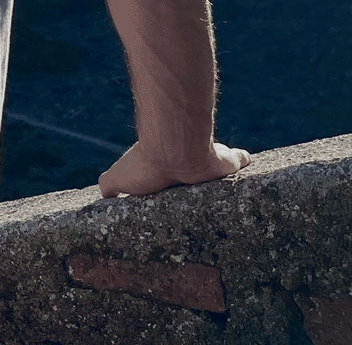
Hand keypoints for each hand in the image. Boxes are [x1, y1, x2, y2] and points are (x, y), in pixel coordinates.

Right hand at [98, 141, 249, 197]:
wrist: (175, 151)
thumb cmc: (147, 166)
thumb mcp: (116, 180)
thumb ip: (109, 186)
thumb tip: (103, 199)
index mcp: (162, 170)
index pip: (164, 177)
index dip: (166, 184)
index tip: (171, 196)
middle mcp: (184, 165)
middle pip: (192, 175)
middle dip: (196, 183)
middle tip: (202, 198)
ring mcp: (205, 163)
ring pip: (215, 168)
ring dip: (220, 174)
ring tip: (228, 191)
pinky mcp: (225, 163)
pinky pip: (237, 159)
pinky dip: (242, 159)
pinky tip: (248, 161)